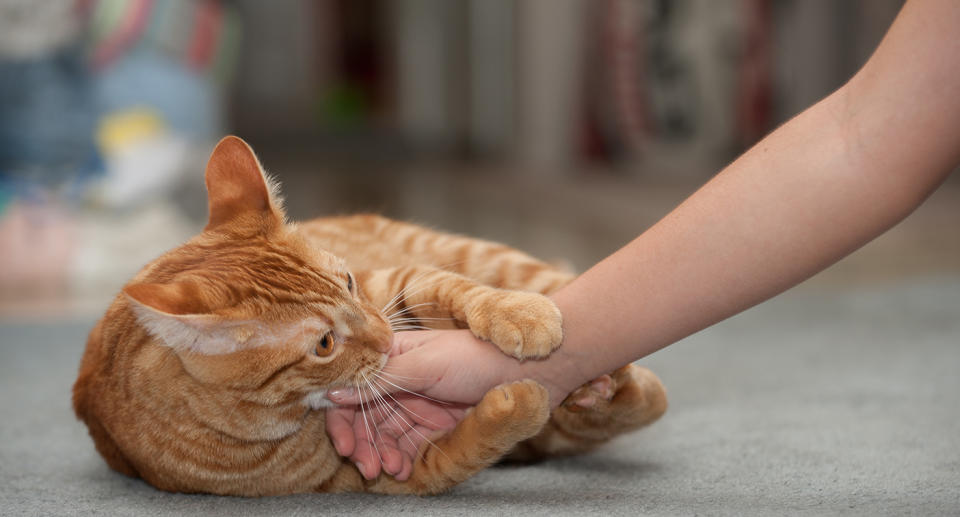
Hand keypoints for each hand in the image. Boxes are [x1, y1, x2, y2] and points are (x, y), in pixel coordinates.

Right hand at [324, 329, 555, 479]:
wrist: (528, 371)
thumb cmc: (477, 357)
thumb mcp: (425, 365)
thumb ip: (381, 381)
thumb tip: (332, 393)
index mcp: (392, 355)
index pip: (353, 386)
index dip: (342, 415)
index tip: (343, 442)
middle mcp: (399, 380)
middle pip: (364, 415)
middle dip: (360, 441)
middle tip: (363, 465)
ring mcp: (416, 404)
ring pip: (383, 434)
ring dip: (379, 454)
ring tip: (386, 469)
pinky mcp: (433, 425)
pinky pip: (407, 445)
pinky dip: (400, 459)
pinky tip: (400, 470)